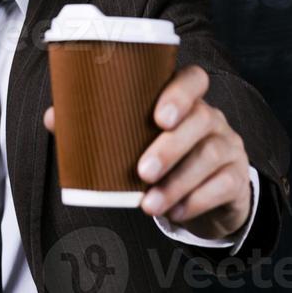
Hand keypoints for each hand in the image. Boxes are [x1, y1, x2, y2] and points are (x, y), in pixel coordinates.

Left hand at [43, 65, 251, 240]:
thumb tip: (53, 116)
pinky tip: (175, 213)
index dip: (179, 92)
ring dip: (177, 182)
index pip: (194, 79)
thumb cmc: (161, 153)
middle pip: (201, 120)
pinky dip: (196, 201)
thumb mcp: (137, 137)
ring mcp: (229, 146)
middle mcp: (212, 117)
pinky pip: (223, 186)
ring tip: (148, 205)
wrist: (207, 192)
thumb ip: (99, 124)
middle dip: (170, 147)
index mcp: (186, 99)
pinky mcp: (237, 179)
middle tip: (142, 172)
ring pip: (210, 156)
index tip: (158, 116)